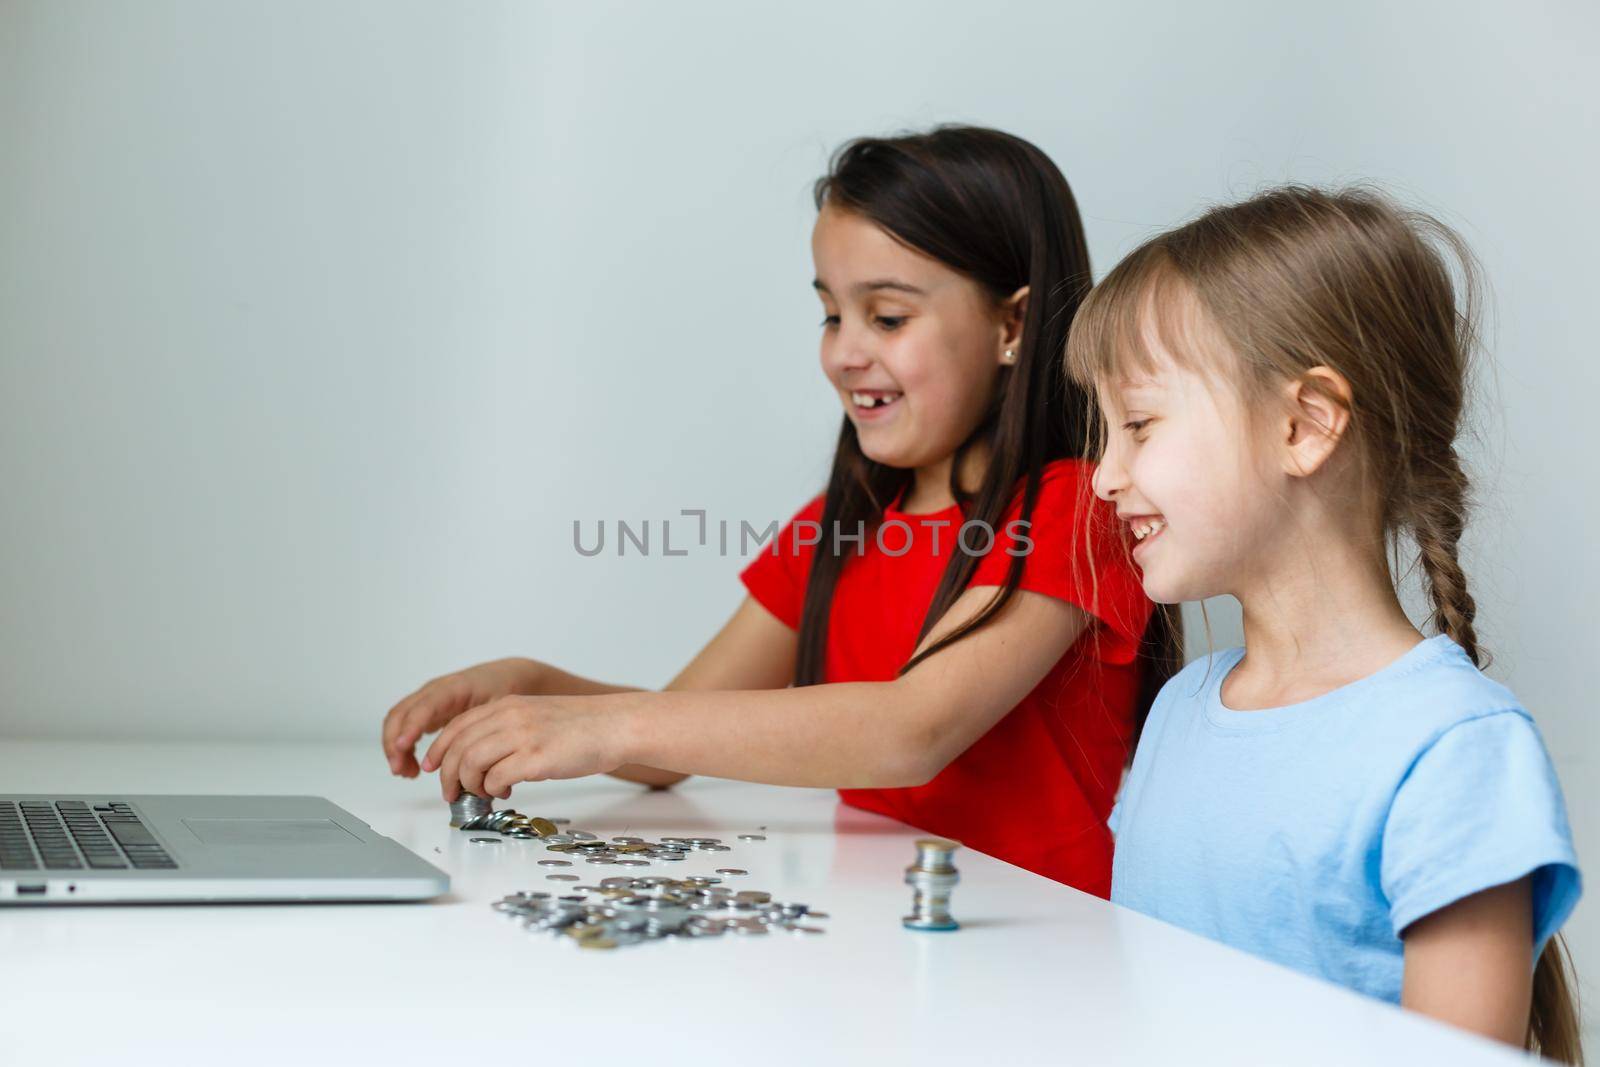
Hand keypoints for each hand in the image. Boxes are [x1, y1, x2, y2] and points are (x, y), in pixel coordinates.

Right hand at [381, 658, 542, 776]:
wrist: (507, 676)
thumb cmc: (505, 690)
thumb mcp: (501, 708)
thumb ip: (488, 730)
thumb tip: (479, 763)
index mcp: (454, 688)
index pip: (425, 706)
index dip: (411, 726)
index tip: (402, 746)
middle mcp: (435, 691)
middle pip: (400, 713)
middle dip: (394, 743)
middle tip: (401, 770)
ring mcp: (428, 699)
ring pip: (398, 721)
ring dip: (396, 748)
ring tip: (407, 773)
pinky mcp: (428, 710)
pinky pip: (405, 726)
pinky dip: (403, 747)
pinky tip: (413, 767)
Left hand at [420, 694, 631, 799]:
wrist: (614, 725)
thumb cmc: (581, 726)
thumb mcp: (535, 716)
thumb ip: (506, 730)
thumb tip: (479, 760)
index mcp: (507, 705)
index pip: (456, 727)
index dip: (439, 750)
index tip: (433, 767)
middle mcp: (510, 717)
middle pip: (457, 748)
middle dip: (447, 775)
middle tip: (452, 793)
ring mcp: (522, 737)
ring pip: (470, 764)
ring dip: (469, 785)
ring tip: (483, 793)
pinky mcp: (535, 759)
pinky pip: (497, 779)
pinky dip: (494, 790)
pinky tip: (505, 791)